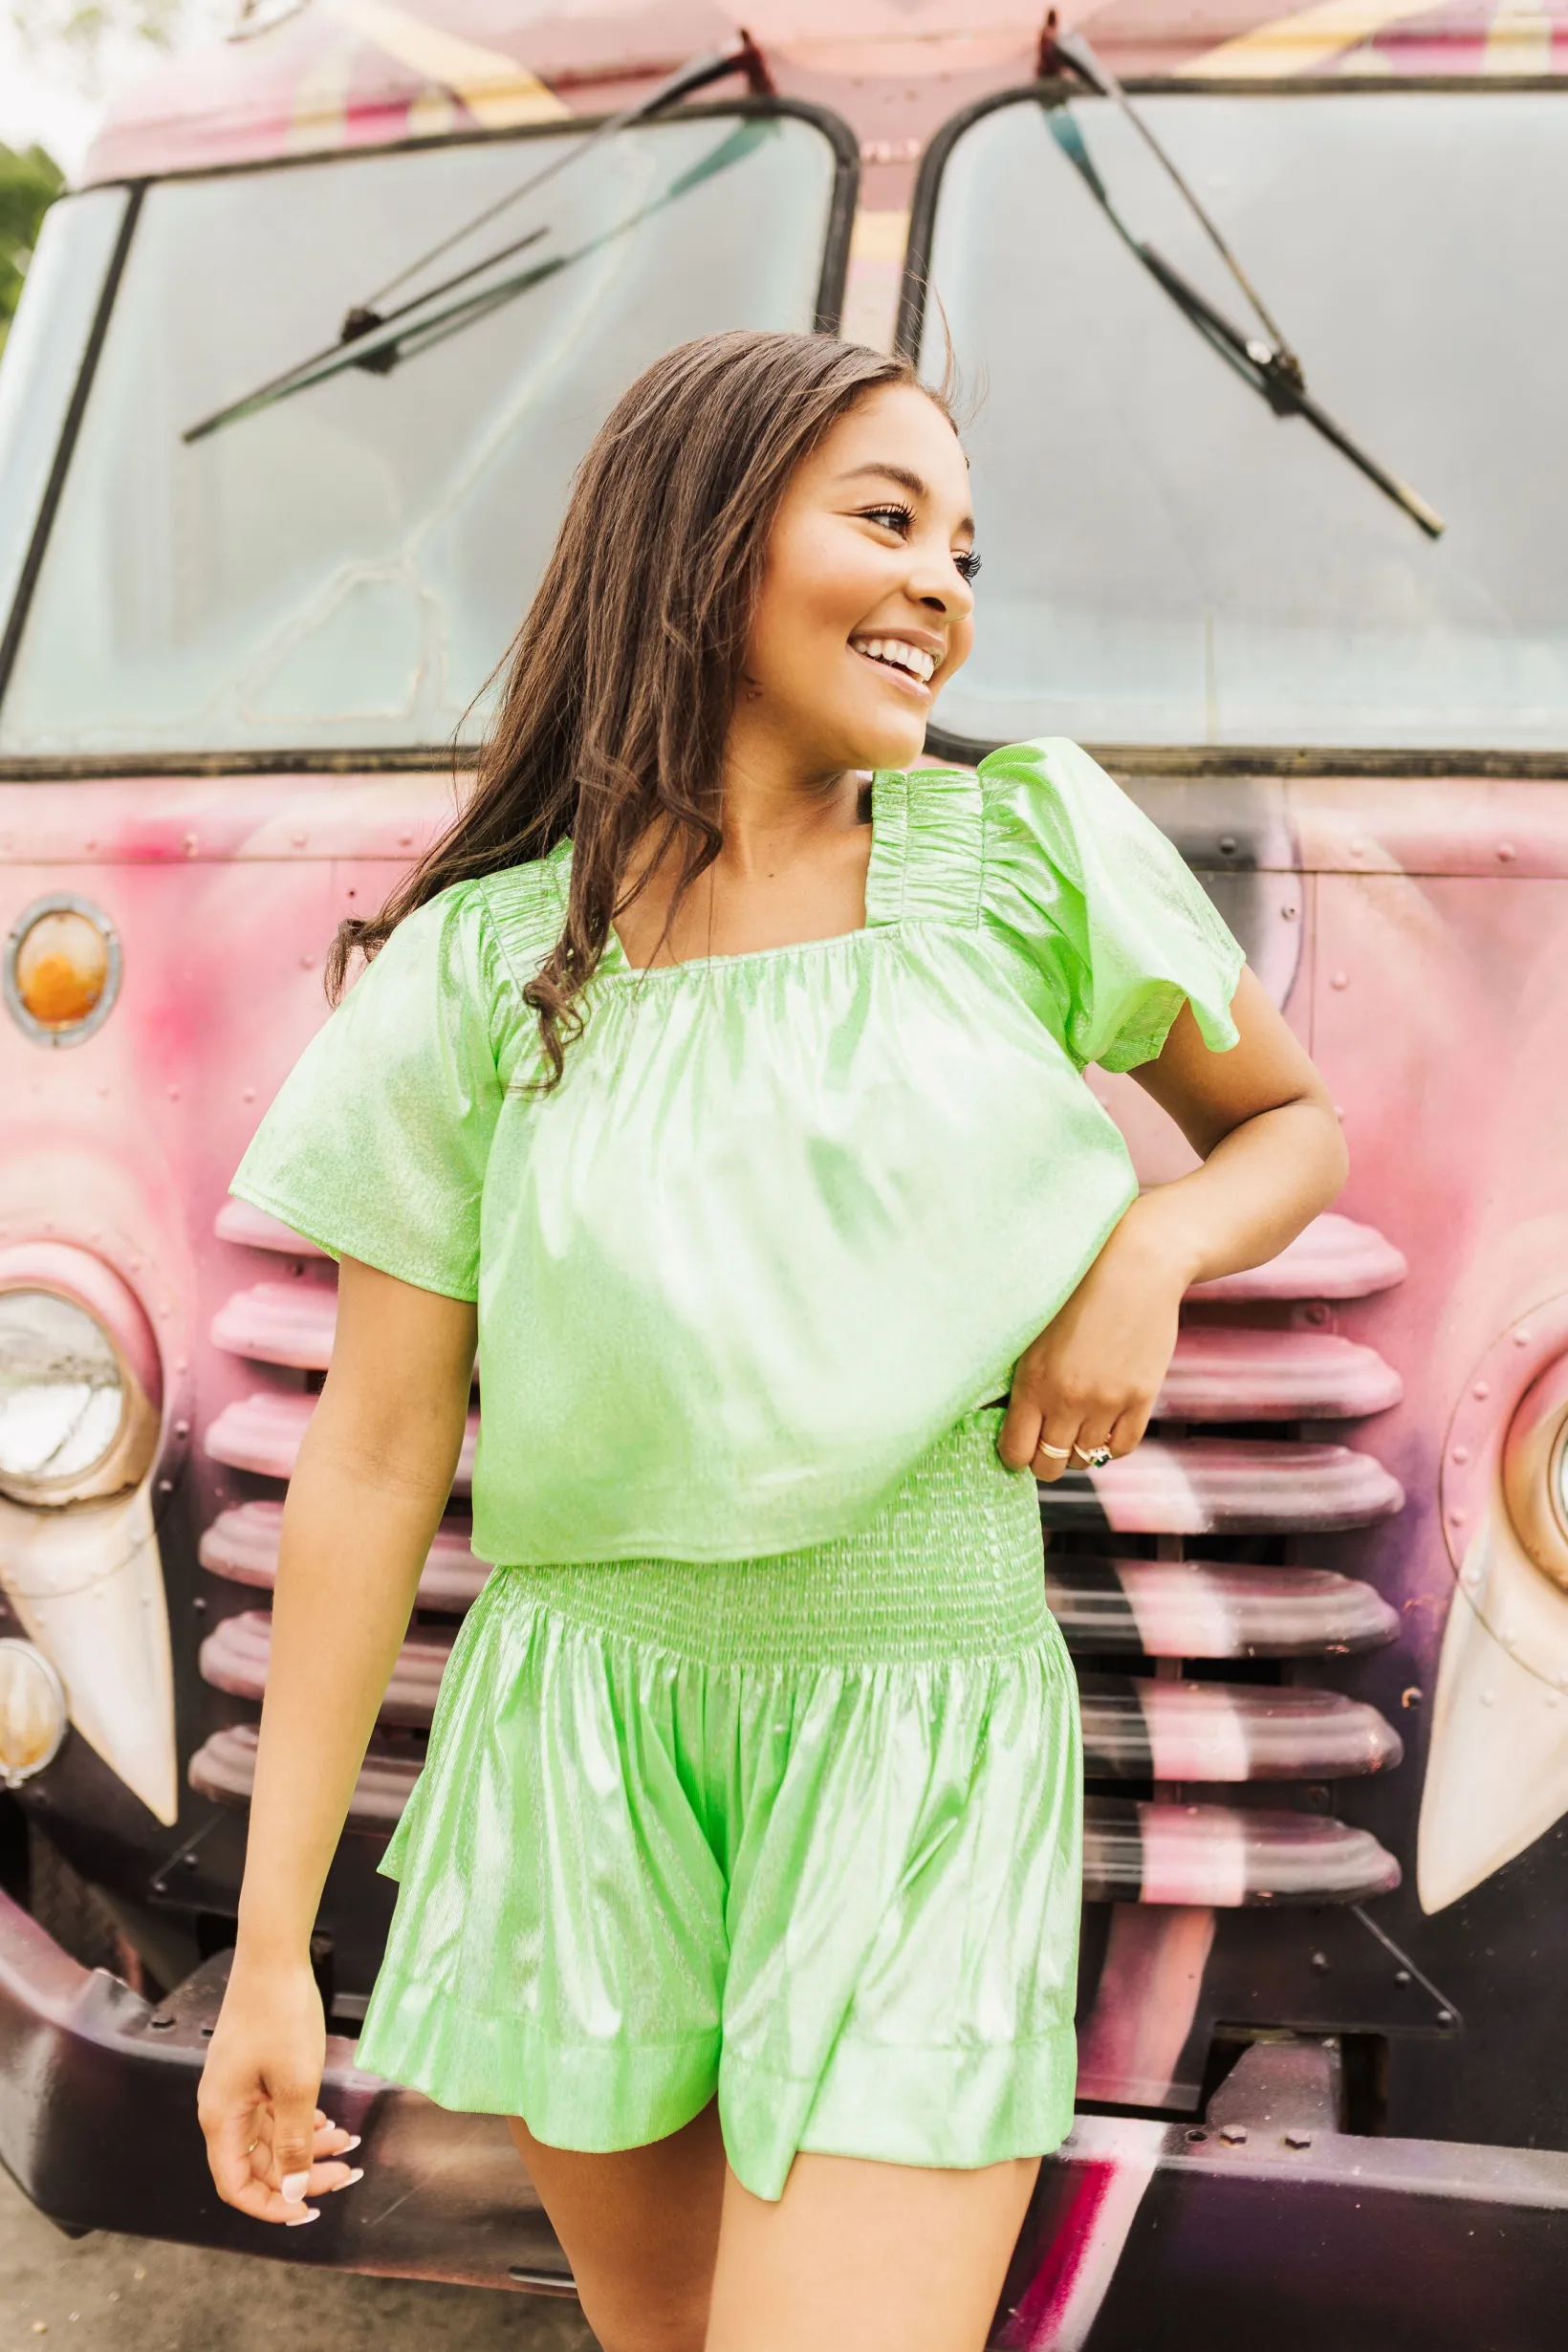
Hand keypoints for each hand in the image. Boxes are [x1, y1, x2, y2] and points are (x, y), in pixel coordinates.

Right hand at [197, 1957, 362, 2225]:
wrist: (274, 1957)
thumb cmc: (281, 2016)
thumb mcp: (296, 2085)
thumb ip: (294, 2142)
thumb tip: (293, 2191)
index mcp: (221, 2118)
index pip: (236, 2185)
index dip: (270, 2206)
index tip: (308, 2210)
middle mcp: (223, 2109)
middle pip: (258, 2164)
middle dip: (302, 2174)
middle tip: (346, 2171)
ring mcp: (238, 2089)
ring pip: (271, 2138)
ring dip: (308, 2147)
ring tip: (349, 2143)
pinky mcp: (253, 2072)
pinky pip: (274, 2113)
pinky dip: (301, 2122)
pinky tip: (330, 2121)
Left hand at [998, 1202, 1189, 1482]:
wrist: (1135, 1265)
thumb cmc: (1076, 1290)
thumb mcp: (1034, 1331)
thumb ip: (1022, 1375)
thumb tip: (1004, 1415)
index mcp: (1033, 1382)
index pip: (1016, 1452)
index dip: (1015, 1454)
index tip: (1019, 1443)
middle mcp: (1068, 1399)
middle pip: (1049, 1465)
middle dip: (1044, 1459)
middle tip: (1047, 1440)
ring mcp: (1107, 1402)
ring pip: (1085, 1458)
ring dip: (1077, 1448)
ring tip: (1076, 1425)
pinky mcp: (1141, 1398)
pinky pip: (1121, 1448)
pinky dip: (1109, 1445)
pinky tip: (1104, 1424)